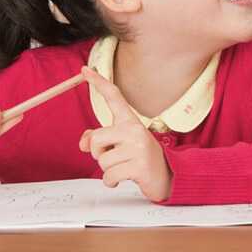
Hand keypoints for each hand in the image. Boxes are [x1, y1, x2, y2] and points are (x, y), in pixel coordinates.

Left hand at [78, 66, 172, 202]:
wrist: (167, 176)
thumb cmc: (139, 158)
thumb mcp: (119, 144)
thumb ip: (98, 139)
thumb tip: (84, 143)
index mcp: (130, 121)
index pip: (113, 97)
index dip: (98, 82)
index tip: (85, 70)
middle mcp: (135, 130)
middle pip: (97, 139)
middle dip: (98, 153)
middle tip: (113, 157)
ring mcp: (139, 147)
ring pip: (102, 160)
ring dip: (107, 170)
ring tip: (123, 168)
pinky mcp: (140, 166)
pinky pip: (109, 176)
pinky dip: (111, 182)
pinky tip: (123, 179)